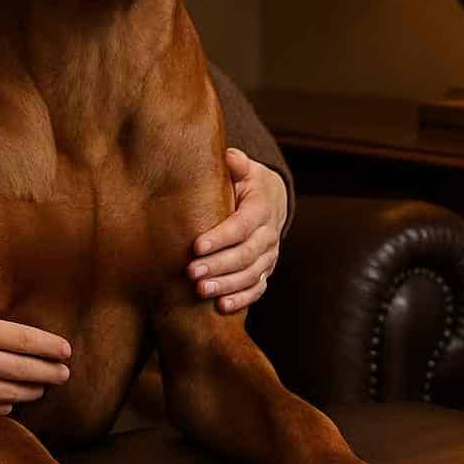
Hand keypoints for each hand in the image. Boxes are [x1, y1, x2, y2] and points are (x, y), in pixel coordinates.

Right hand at [0, 264, 71, 415]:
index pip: (18, 337)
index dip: (46, 345)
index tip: (65, 349)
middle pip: (20, 367)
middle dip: (48, 372)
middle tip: (66, 374)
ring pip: (7, 391)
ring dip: (30, 390)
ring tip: (44, 389)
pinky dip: (4, 406)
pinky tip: (12, 403)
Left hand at [187, 149, 287, 313]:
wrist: (271, 200)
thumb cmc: (246, 183)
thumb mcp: (243, 168)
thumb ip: (235, 164)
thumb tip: (228, 157)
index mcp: (261, 207)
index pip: (242, 225)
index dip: (221, 237)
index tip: (196, 246)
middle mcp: (269, 234)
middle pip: (246, 254)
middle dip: (219, 265)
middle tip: (192, 273)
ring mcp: (269, 255)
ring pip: (252, 274)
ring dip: (227, 285)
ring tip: (202, 291)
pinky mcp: (265, 270)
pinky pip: (258, 288)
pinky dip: (242, 299)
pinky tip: (222, 306)